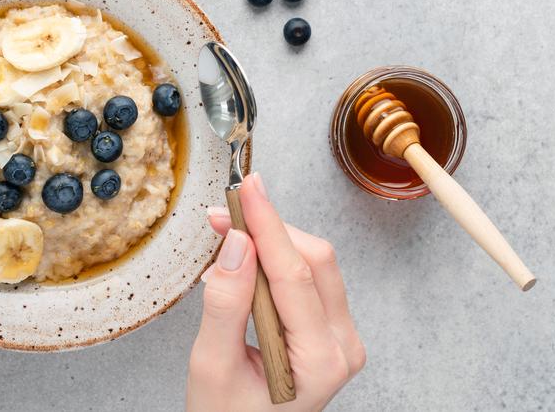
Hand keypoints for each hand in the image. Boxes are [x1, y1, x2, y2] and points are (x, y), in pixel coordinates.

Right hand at [187, 173, 365, 411]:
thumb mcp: (211, 366)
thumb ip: (225, 305)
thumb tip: (238, 243)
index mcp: (321, 361)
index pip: (295, 275)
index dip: (268, 225)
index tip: (247, 188)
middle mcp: (343, 347)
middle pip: (314, 261)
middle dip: (267, 229)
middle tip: (223, 213)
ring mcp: (342, 339)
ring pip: (315, 264)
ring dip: (271, 242)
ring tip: (227, 237)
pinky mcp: (331, 331)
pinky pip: (311, 280)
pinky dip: (277, 262)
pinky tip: (245, 264)